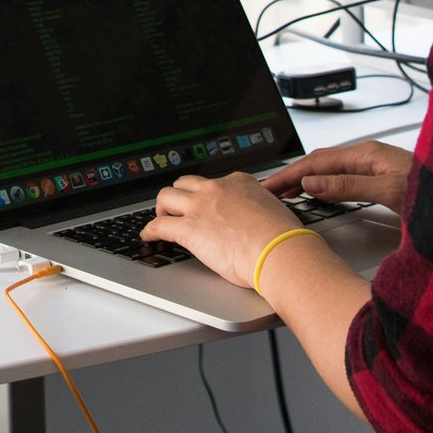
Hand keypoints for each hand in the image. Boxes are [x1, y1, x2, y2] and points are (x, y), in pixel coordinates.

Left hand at [139, 172, 301, 289]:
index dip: (206, 194)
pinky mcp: (189, 228)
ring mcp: (200, 206)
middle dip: (179, 195)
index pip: (214, 182)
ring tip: (161, 219)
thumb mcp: (273, 212)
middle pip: (186, 183)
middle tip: (177, 208)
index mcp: (239, 182)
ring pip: (166, 196)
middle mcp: (217, 188)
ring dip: (161, 208)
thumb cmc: (283, 239)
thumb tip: (259, 222)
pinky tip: (149, 236)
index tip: (204, 203)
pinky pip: (159, 225)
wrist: (279, 250)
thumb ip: (259, 211)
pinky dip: (150, 230)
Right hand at [261, 140, 412, 213]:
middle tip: (269, 191)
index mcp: (367, 154)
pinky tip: (320, 193)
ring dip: (306, 180)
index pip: (316, 163)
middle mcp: (370, 157)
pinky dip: (323, 185)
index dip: (290, 175)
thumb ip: (348, 186)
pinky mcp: (382, 180)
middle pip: (320, 163)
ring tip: (286, 192)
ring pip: (330, 170)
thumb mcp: (388, 190)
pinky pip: (342, 178)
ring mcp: (376, 167)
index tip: (269, 187)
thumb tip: (312, 183)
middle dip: (292, 175)